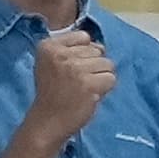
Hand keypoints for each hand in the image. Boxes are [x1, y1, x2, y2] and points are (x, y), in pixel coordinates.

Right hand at [25, 26, 116, 145]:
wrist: (47, 121)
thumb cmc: (53, 93)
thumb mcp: (53, 63)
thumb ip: (74, 50)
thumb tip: (102, 47)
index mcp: (48, 46)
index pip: (83, 37)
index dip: (84, 53)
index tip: (71, 69)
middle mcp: (60, 54)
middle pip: (98, 51)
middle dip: (93, 67)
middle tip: (76, 83)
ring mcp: (74, 68)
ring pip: (107, 64)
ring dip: (100, 78)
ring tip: (83, 89)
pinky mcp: (88, 83)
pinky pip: (111, 79)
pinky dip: (105, 89)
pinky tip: (89, 96)